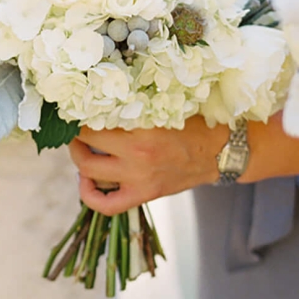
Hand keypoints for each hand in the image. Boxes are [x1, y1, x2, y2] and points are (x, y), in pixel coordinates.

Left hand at [69, 117, 228, 215]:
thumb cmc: (195, 123)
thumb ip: (137, 103)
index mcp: (144, 127)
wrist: (222, 151)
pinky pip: (107, 205)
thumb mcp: (167, 105)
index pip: (97, 117)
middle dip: (76, 131)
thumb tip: (104, 93)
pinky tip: (86, 181)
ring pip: (88, 170)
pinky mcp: (144, 195)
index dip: (82, 111)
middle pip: (86, 142)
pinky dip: (89, 195)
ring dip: (78, 156)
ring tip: (80, 147)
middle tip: (77, 124)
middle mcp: (138, 154)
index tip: (80, 106)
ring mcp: (139, 178)